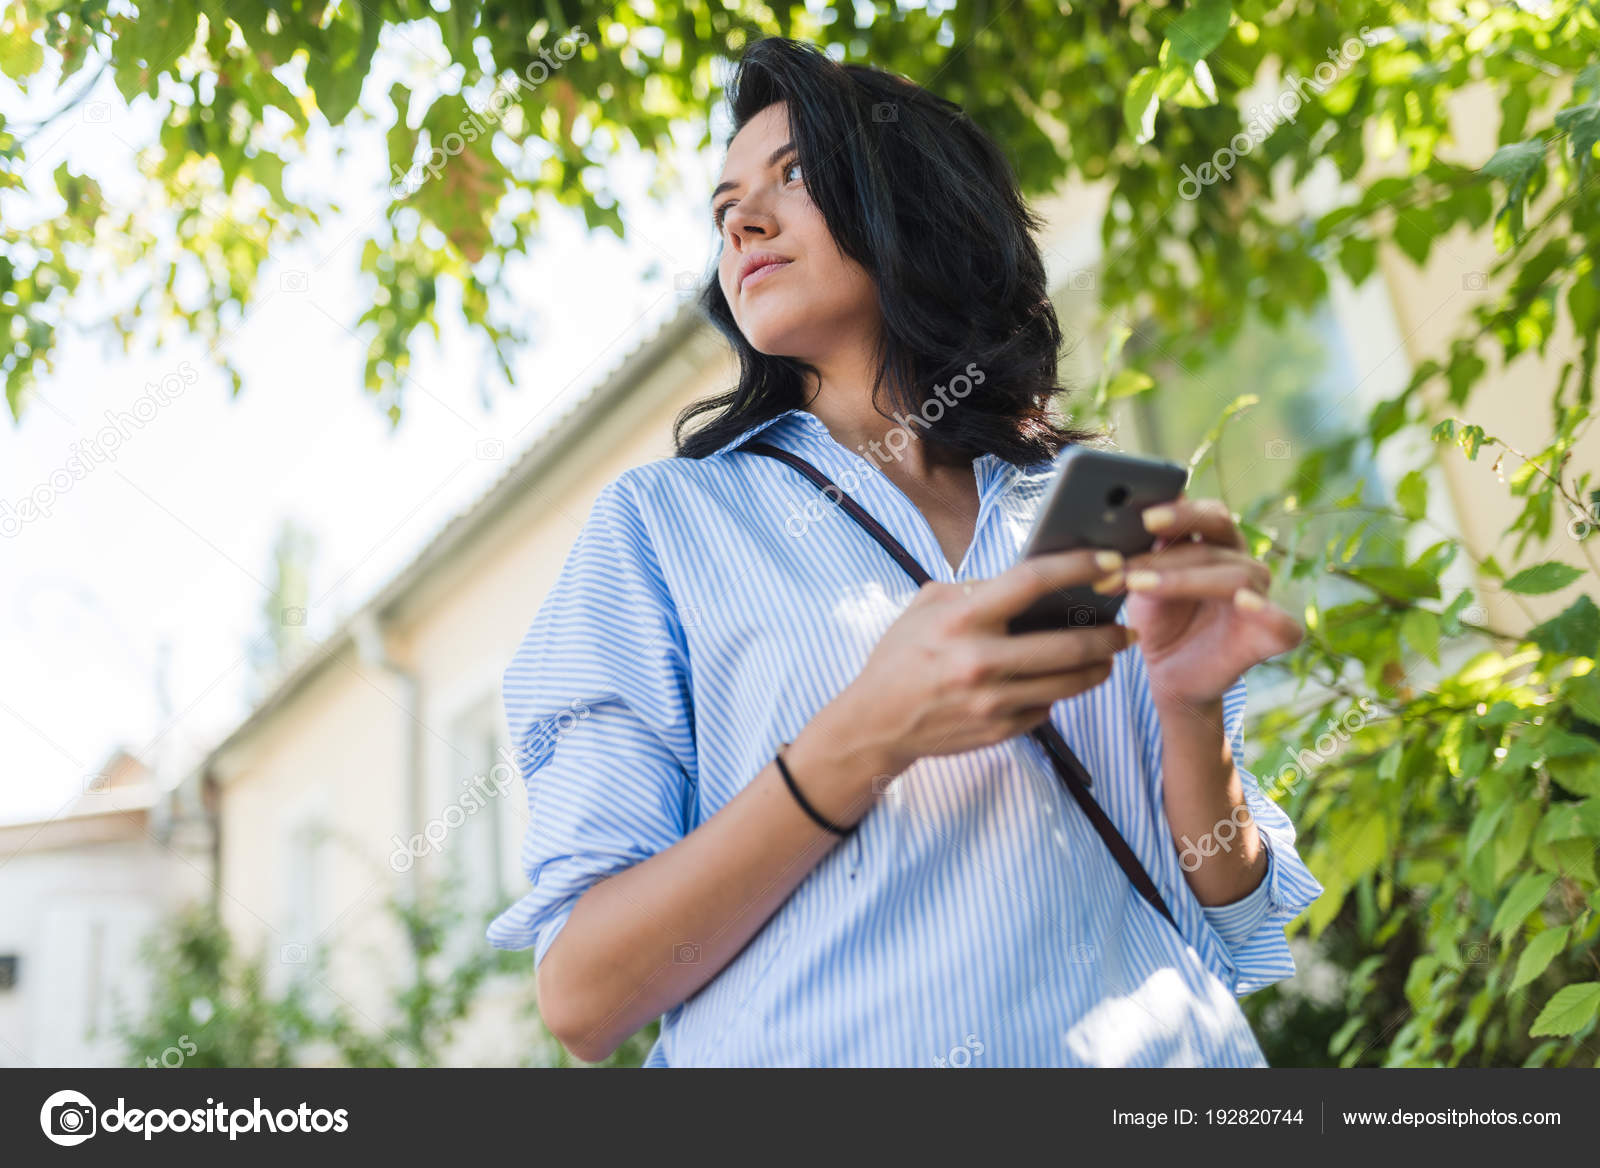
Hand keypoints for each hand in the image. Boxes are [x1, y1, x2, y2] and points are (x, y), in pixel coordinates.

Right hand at [814, 549, 1140, 782]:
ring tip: (1109, 654)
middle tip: (1126, 627)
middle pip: (1069, 643)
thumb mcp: (926, 607)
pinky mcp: (1000, 729)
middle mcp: (980, 659)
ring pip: (1070, 682)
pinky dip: (1058, 692)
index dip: (1079, 567)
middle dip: (1109, 634)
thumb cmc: (901, 656)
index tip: (1111, 563)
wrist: (875, 723)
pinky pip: (1047, 707)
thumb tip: (1031, 580)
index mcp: (962, 618)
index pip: (1033, 581)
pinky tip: (1061, 681)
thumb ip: (975, 590)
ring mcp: (992, 700)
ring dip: (1099, 667)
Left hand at [1095, 497, 1302, 708]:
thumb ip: (1145, 559)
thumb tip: (1125, 526)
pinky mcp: (1272, 636)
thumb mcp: (1142, 587)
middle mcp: (1243, 565)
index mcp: (1218, 546)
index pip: (1209, 516)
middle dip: (1171, 548)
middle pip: (1221, 538)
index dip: (1182, 513)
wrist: (1168, 674)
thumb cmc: (1159, 623)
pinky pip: (1282, 623)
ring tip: (1139, 586)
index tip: (1146, 518)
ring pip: (1234, 576)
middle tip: (1134, 558)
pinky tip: (1244, 603)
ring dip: (1183, 579)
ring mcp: (1261, 599)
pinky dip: (1267, 612)